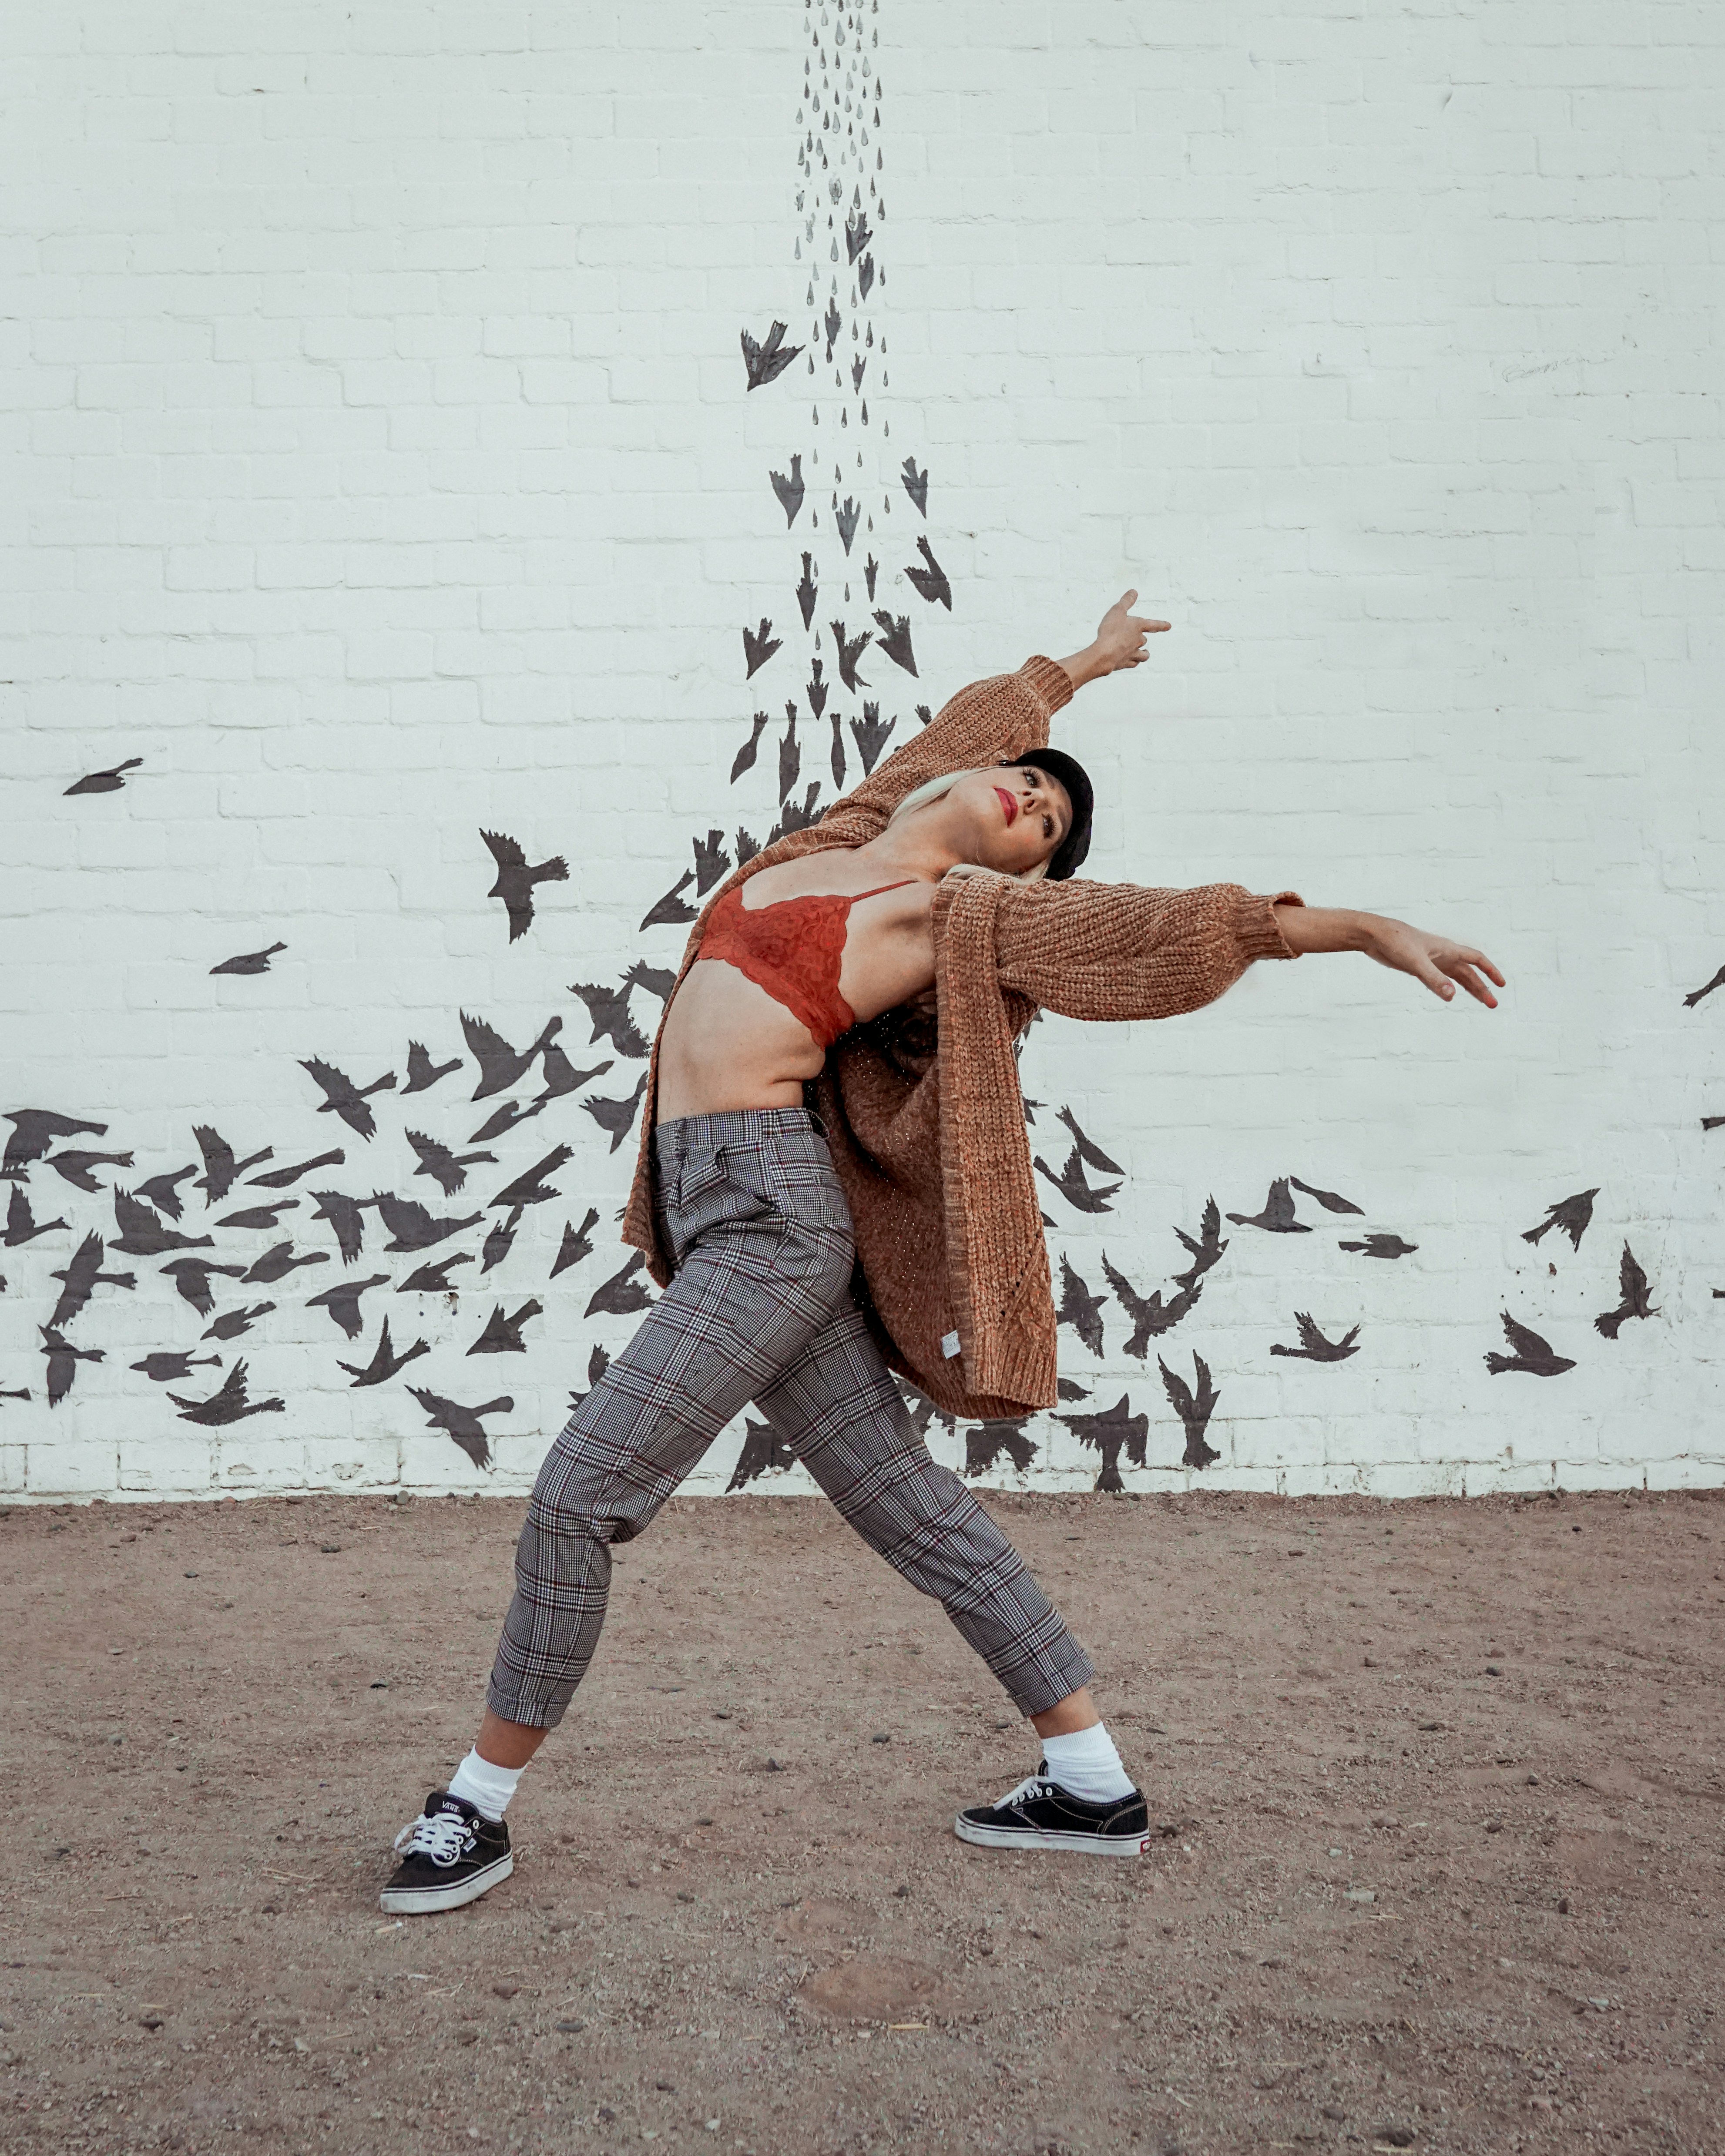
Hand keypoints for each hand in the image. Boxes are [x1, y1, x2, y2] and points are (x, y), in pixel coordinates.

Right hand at [1092, 588, 1169, 674]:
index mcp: (1138, 626)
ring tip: (1144, 653)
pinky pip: (1134, 663)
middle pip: (1144, 639)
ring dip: (1144, 653)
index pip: (1153, 625)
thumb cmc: (1110, 631)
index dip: (1161, 625)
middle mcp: (1138, 640)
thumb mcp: (1117, 611)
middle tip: (1135, 636)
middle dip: (1141, 638)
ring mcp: (1133, 653)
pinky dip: (1134, 662)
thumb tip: (1134, 592)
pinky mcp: (1126, 663)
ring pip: (1143, 654)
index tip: (1169, 626)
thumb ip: (1126, 601)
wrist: (1104, 654)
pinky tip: (1133, 661)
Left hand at [1361, 916, 1503, 1006]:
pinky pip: (1439, 978)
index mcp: (1447, 949)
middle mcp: (1442, 954)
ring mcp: (1430, 961)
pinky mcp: (1418, 966)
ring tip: (1481, 1002)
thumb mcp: (1415, 962)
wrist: (1373, 935)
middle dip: (1482, 988)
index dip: (1490, 971)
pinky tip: (1450, 995)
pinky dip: (1448, 987)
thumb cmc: (1395, 942)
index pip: (1476, 959)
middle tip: (1492, 1005)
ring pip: (1456, 976)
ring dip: (1469, 989)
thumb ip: (1433, 979)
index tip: (1501, 985)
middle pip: (1469, 973)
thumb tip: (1452, 996)